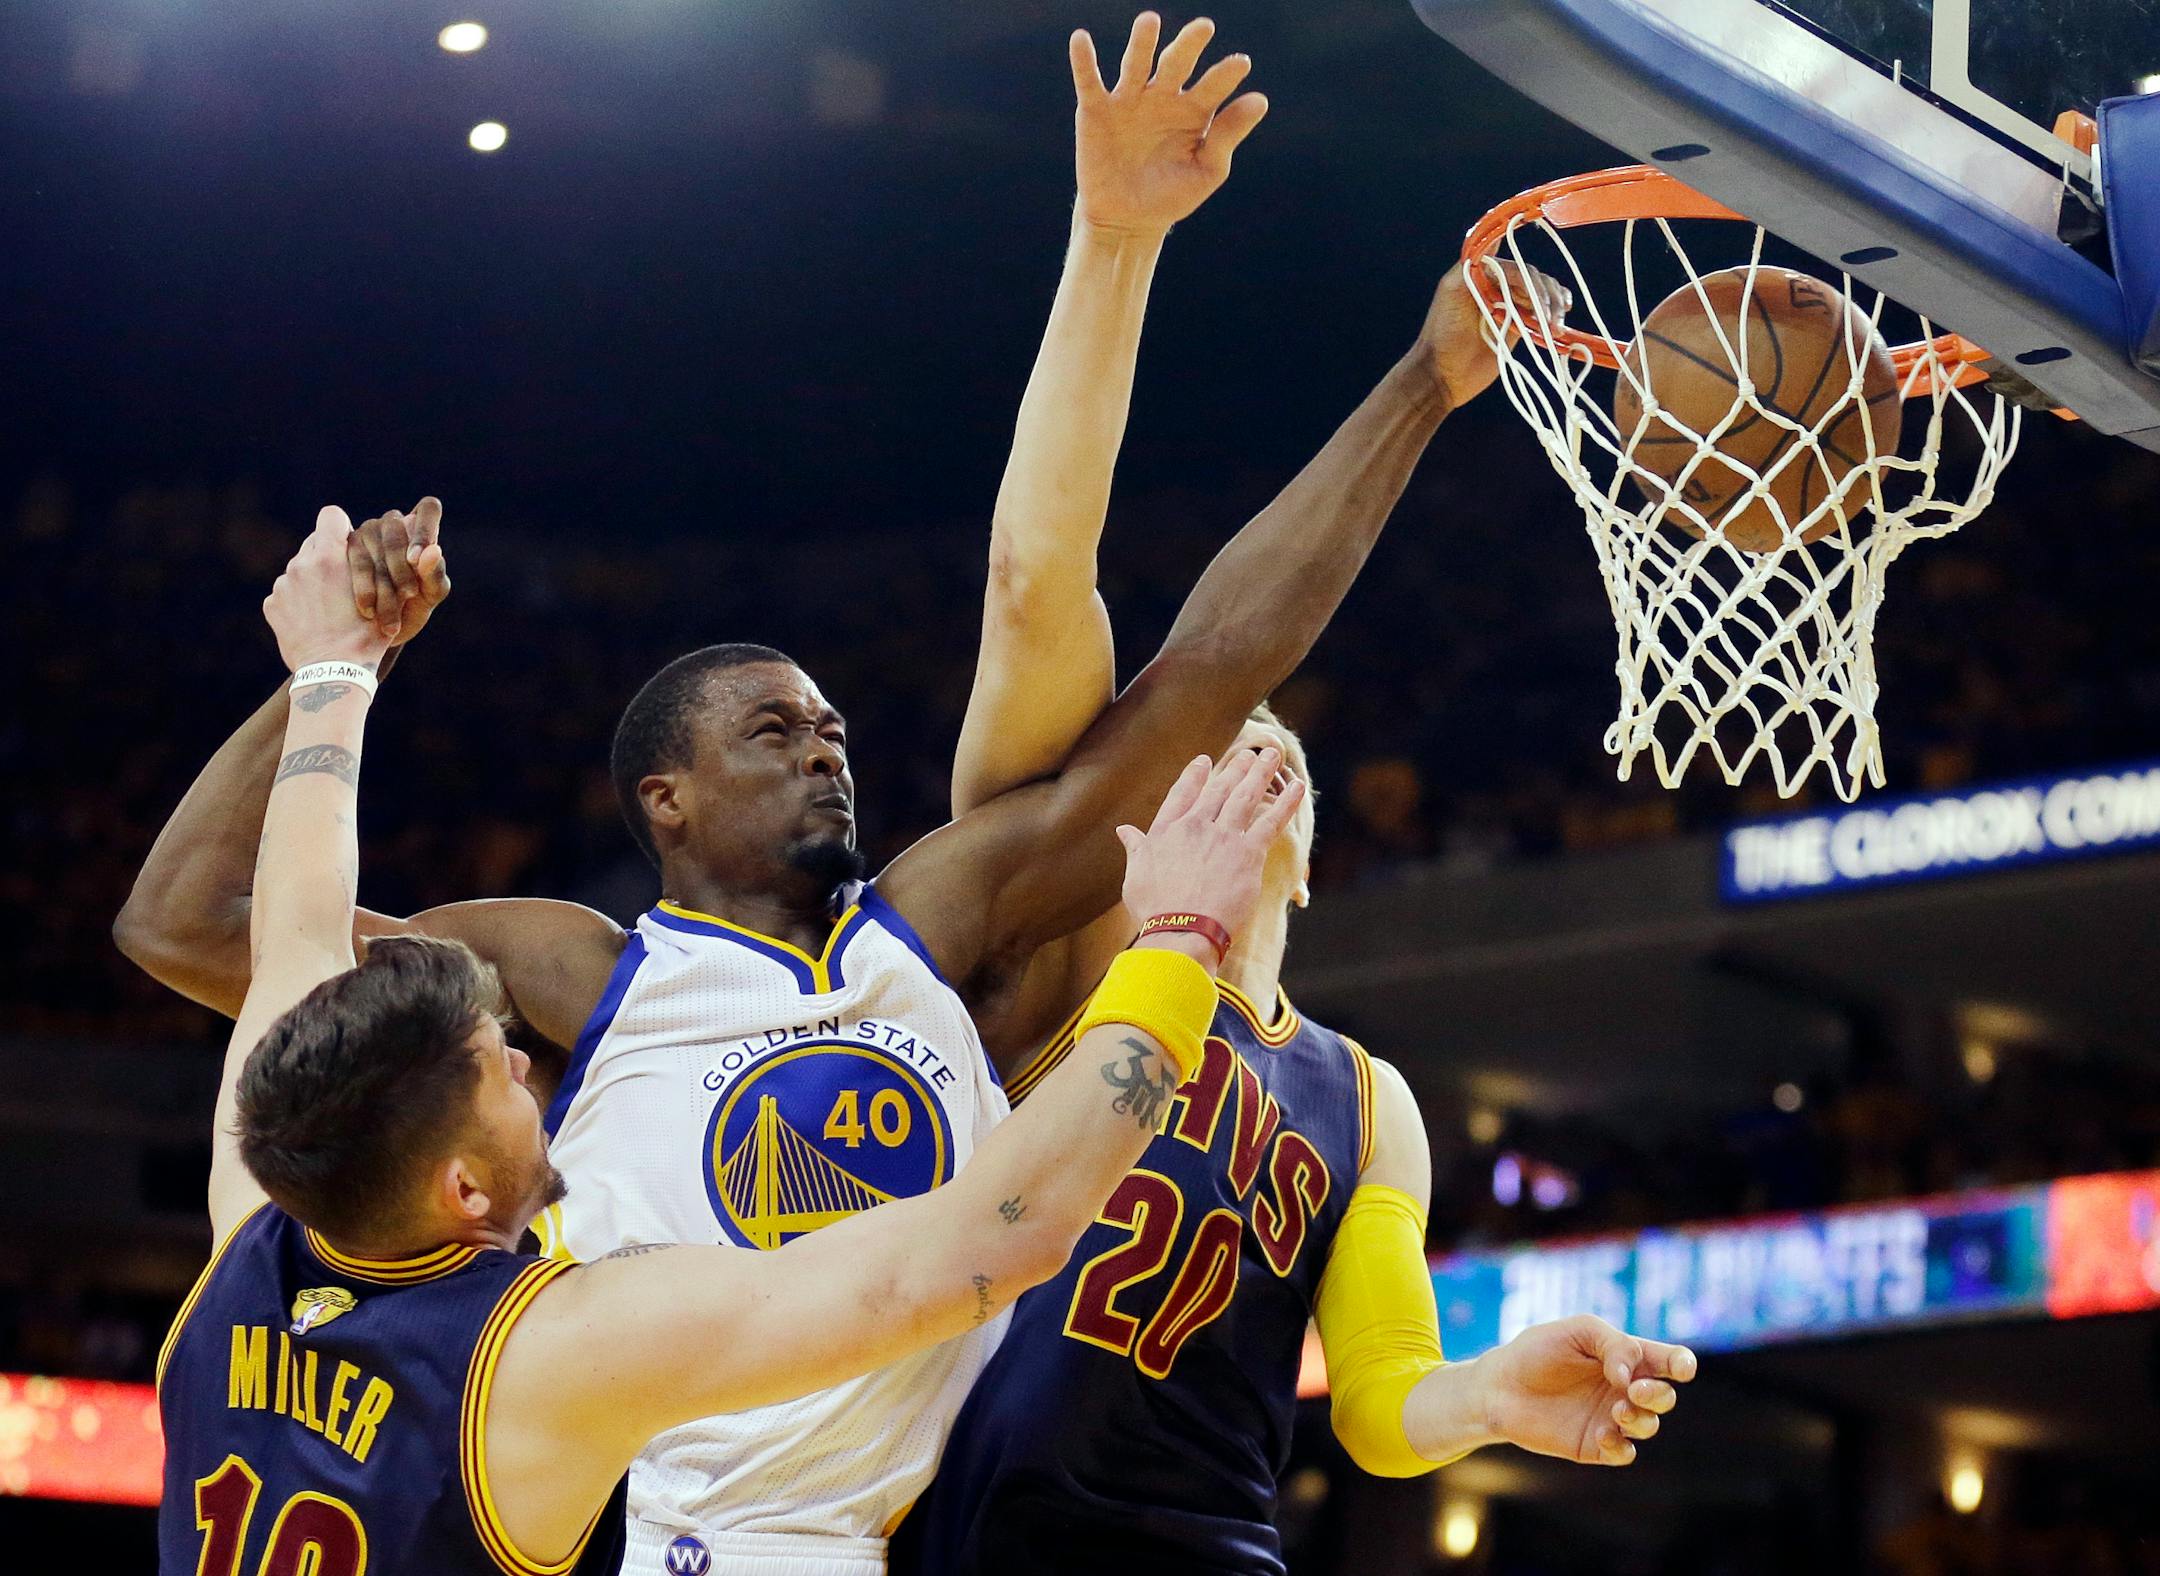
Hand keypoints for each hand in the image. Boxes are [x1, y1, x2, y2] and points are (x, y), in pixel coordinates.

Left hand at [266, 507, 395, 670]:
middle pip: (313, 543)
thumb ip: (385, 566)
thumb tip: (408, 547)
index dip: (341, 527)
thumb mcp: (389, 597)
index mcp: (332, 556)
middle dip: (327, 557)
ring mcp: (284, 584)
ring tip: (328, 610)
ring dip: (312, 582)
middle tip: (343, 582)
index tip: (348, 543)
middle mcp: (303, 563)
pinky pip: (285, 594)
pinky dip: (297, 605)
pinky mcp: (272, 604)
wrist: (334, 671)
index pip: (331, 515)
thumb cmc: (368, 635)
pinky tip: (312, 623)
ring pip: (299, 570)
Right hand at [346, 496, 450, 642]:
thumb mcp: (429, 596)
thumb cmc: (413, 608)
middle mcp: (392, 524)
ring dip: (383, 582)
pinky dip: (364, 588)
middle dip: (402, 566)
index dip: (424, 529)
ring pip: (372, 545)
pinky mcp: (344, 547)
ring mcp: (366, 532)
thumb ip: (434, 575)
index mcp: (420, 531)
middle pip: (396, 529)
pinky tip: (369, 611)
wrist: (379, 631)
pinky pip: (353, 560)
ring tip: (391, 615)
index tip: (415, 560)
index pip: (428, 508)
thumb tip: (434, 550)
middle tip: (408, 594)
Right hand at [1070, 13, 1268, 237]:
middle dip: (1189, 46)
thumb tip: (1260, 100)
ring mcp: (1129, 100)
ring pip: (1136, 65)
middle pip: (1177, 64)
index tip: (1241, 64)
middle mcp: (1162, 97)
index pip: (1213, 86)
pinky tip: (1081, 40)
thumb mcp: (1206, 170)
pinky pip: (1090, 81)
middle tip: (1204, 27)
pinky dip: (1084, 61)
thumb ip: (1228, 135)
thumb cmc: (1170, 195)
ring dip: (1142, 43)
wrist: (1126, 220)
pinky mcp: (1096, 111)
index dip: (1226, 75)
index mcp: (1193, 110)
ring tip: (1150, 21)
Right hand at [1115, 749, 1305, 942]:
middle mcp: (1195, 826)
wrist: (1181, 928)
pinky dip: (1286, 802)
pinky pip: (1271, 821)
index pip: (1182, 794)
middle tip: (1248, 754)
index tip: (1204, 761)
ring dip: (1261, 772)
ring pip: (1246, 796)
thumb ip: (1135, 848)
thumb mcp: (1135, 874)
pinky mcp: (1248, 853)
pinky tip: (1298, 786)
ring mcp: (1223, 837)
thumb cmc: (1155, 909)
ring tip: (1272, 754)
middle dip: (1235, 768)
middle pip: (1219, 789)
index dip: (1194, 776)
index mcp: (1166, 831)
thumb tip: (1124, 830)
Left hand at [1417, 260, 1570, 407]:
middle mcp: (1498, 284)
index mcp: (1482, 272)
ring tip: (1555, 327)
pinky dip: (1555, 314)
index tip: (1537, 289)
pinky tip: (1560, 322)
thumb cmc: (1441, 332)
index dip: (1529, 277)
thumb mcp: (1452, 292)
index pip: (1514, 265)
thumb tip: (1492, 239)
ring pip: (1543, 294)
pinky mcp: (1519, 326)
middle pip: (1533, 278)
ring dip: (1553, 306)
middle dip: (1544, 295)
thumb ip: (1471, 265)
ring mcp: (1510, 305)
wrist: (1443, 374)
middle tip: (1547, 318)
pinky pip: (1543, 313)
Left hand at [1474, 1314, 1695, 1466]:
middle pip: (1664, 1396)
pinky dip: (1621, 1446)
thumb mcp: (1576, 1331)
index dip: (1682, 1364)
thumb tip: (1631, 1376)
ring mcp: (1612, 1418)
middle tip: (1632, 1389)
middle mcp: (1624, 1389)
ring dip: (1640, 1419)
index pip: (1670, 1361)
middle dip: (1657, 1393)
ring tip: (1616, 1410)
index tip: (1680, 1368)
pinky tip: (1602, 1433)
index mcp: (1625, 1357)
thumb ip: (1613, 1344)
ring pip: (1649, 1425)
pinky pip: (1625, 1453)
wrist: (1499, 1386)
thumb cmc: (1537, 1351)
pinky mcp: (1596, 1445)